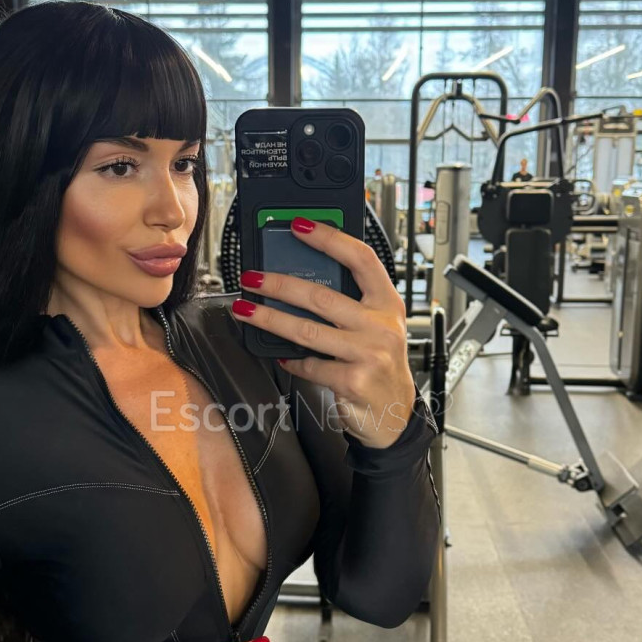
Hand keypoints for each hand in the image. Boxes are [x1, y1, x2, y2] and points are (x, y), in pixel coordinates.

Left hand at [231, 216, 415, 448]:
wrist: (395, 415)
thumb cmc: (380, 365)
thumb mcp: (377, 326)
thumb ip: (352, 303)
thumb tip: (301, 279)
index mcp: (387, 303)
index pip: (361, 259)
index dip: (329, 239)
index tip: (299, 226)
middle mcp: (382, 325)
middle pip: (321, 296)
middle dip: (278, 285)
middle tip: (252, 278)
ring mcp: (369, 353)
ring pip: (307, 330)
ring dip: (269, 319)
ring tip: (246, 311)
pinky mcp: (353, 380)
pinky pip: (309, 364)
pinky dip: (291, 361)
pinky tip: (282, 357)